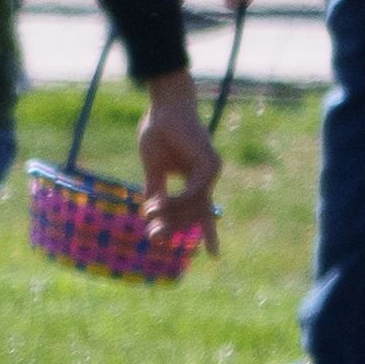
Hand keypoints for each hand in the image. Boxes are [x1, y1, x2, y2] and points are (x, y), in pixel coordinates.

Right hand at [136, 71, 221, 243]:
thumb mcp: (154, 169)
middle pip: (197, 214)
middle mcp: (208, 177)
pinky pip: (195, 192)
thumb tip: (151, 213)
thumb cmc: (159, 132)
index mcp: (197, 179)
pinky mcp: (209, 163)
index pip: (203, 211)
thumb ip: (156, 190)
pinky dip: (178, 201)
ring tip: (150, 215)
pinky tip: (160, 203)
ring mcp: (211, 170)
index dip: (208, 233)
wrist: (164, 107)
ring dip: (172, 214)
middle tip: (156, 239)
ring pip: (196, 205)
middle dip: (176, 228)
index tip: (214, 256)